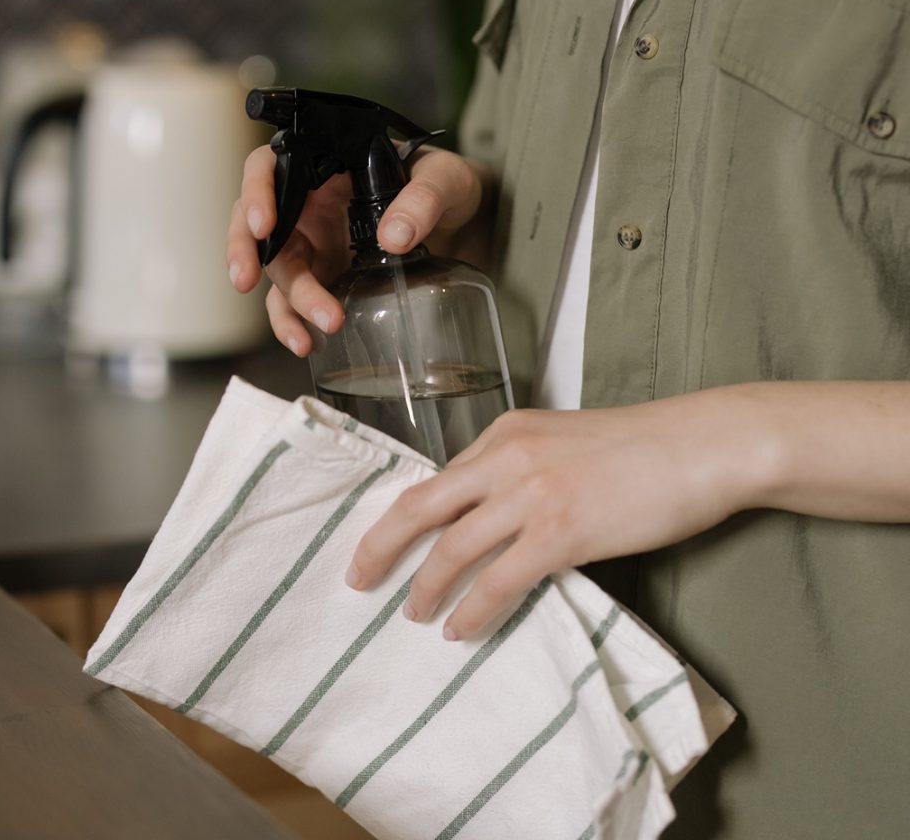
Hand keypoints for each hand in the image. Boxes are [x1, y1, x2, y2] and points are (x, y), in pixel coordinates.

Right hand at [226, 144, 482, 355]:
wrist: (466, 222)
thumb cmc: (448, 186)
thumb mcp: (446, 180)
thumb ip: (423, 199)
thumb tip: (394, 236)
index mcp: (326, 166)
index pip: (271, 167)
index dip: (256, 191)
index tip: (264, 223)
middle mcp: (310, 204)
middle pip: (258, 224)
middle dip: (246, 252)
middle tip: (246, 280)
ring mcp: (315, 244)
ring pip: (278, 271)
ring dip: (287, 302)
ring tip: (313, 331)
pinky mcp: (325, 279)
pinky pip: (294, 303)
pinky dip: (293, 324)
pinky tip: (307, 343)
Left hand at [345, 392, 773, 640]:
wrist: (701, 445)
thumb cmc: (641, 446)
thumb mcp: (565, 441)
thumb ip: (522, 467)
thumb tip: (490, 515)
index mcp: (506, 430)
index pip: (439, 478)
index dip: (405, 515)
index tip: (384, 541)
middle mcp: (507, 457)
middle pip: (422, 506)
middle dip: (381, 546)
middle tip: (358, 578)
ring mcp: (531, 494)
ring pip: (453, 549)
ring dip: (425, 587)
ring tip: (413, 614)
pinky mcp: (561, 532)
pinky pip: (499, 581)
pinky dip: (471, 610)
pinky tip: (460, 629)